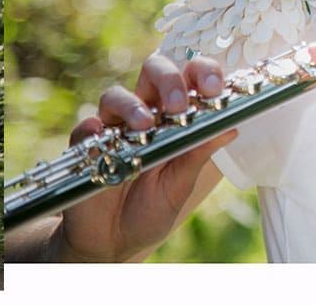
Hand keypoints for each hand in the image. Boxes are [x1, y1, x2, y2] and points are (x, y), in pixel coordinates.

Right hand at [51, 54, 234, 262]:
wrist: (115, 242)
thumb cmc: (151, 209)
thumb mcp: (180, 184)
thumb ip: (199, 155)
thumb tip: (231, 128)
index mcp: (173, 118)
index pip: (188, 79)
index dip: (201, 73)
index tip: (213, 88)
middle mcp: (144, 115)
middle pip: (153, 72)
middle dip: (168, 79)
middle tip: (178, 105)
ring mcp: (114, 129)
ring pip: (116, 96)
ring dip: (132, 106)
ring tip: (144, 127)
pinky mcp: (86, 148)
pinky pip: (85, 129)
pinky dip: (92, 128)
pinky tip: (100, 133)